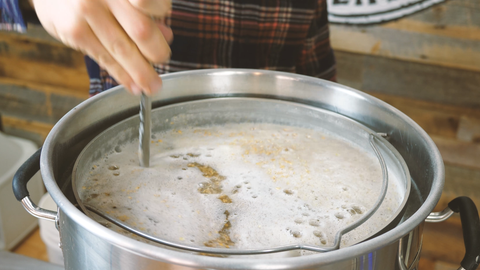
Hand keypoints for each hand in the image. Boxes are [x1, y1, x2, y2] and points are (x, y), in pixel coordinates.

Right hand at [31, 0, 172, 94]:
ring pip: (123, 49)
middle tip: (163, 60)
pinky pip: (104, 58)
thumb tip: (167, 36)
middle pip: (141, 30)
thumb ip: (142, 11)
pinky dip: (121, 75)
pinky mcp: (74, 31)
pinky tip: (132, 85)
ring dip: (141, 73)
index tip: (166, 28)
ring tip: (152, 87)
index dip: (161, 13)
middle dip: (157, 52)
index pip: (150, 1)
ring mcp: (87, 12)